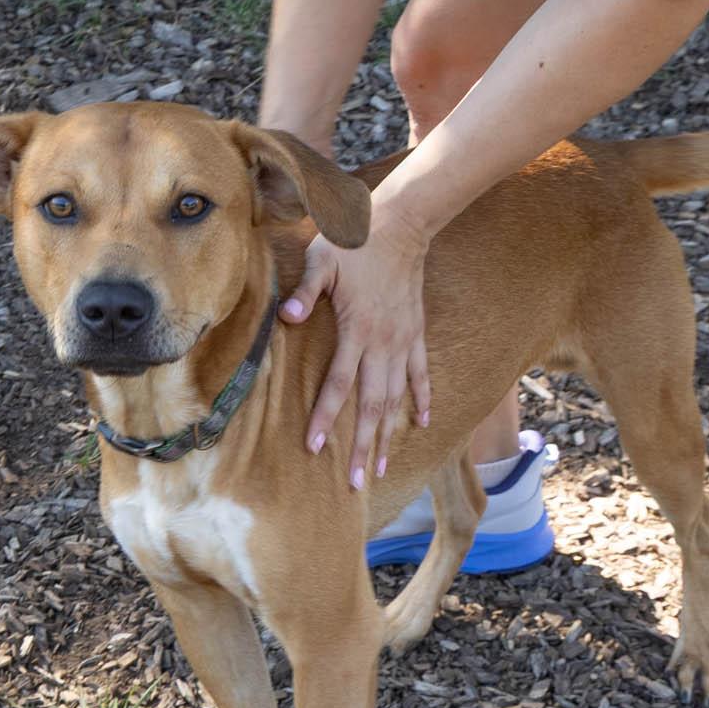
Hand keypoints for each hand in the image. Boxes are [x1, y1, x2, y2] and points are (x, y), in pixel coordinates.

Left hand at [279, 201, 432, 488]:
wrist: (402, 224)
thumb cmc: (353, 242)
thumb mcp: (322, 261)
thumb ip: (305, 293)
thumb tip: (286, 319)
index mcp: (357, 329)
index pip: (339, 383)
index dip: (325, 416)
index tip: (314, 447)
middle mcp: (382, 343)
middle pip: (370, 404)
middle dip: (363, 445)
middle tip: (357, 483)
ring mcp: (403, 341)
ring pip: (396, 398)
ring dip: (388, 435)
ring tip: (381, 468)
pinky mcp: (416, 333)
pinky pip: (421, 374)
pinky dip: (422, 400)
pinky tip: (422, 424)